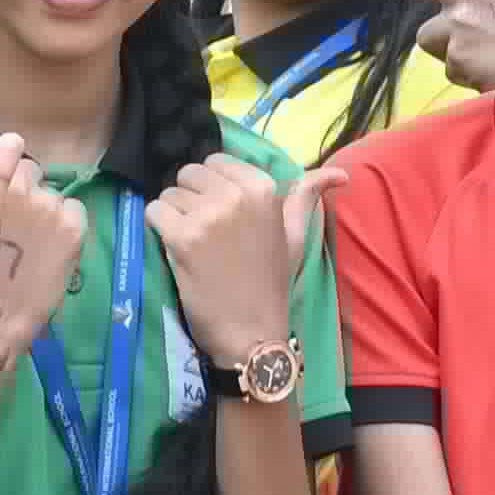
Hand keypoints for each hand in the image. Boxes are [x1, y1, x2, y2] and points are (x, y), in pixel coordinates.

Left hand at [144, 153, 303, 366]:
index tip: (222, 216)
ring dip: (174, 216)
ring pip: (170, 193)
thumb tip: (340, 175)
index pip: (215, 162)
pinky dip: (158, 228)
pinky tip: (176, 249)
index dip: (212, 188)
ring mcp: (209, 215)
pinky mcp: (183, 237)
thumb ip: (306, 197)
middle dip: (191, 198)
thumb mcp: (295, 235)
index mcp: (264, 188)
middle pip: (189, 174)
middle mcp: (237, 195)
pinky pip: (154, 211)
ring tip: (193, 245)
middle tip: (205, 233)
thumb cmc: (272, 283)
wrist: (251, 332)